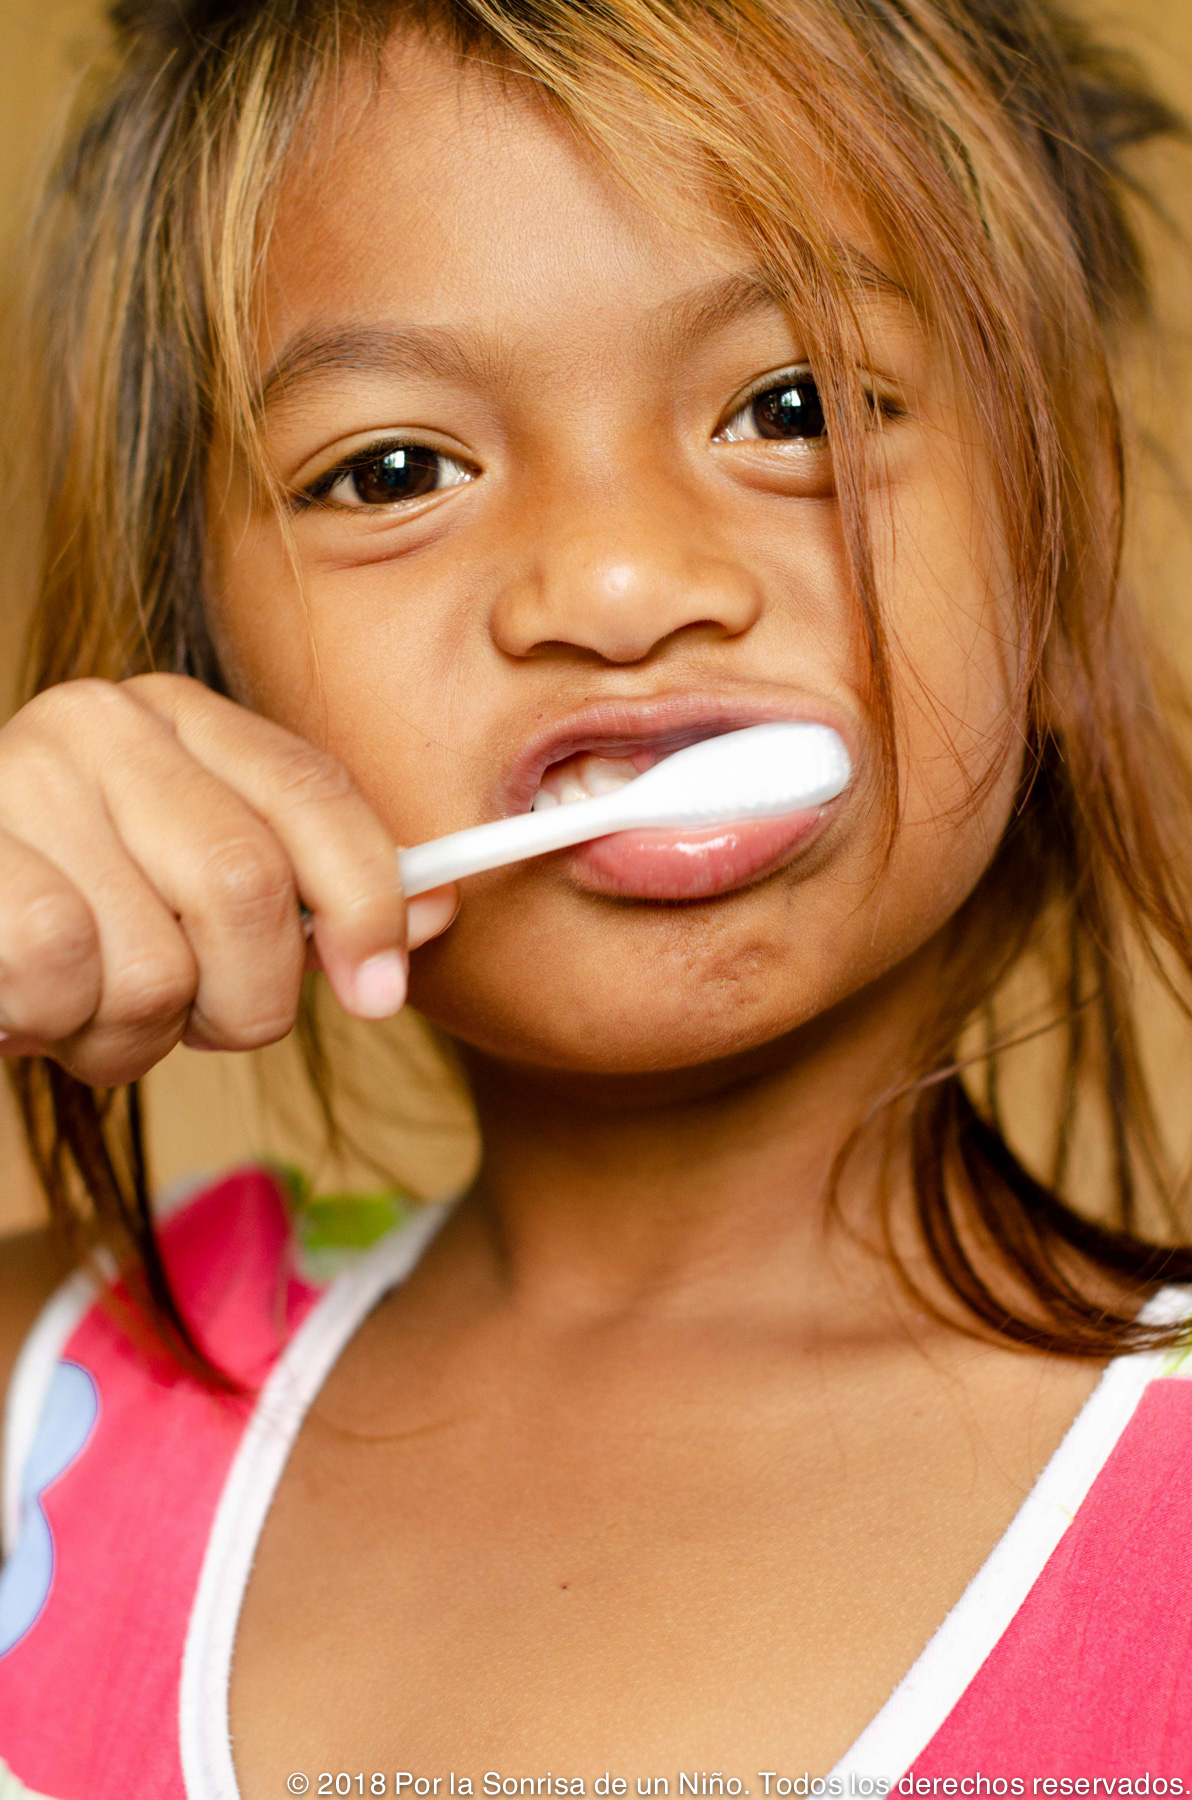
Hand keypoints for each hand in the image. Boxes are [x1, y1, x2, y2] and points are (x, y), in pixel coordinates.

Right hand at [0, 674, 455, 1084]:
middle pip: (248, 890)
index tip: (380, 990)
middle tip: (204, 1023)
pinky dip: (60, 1029)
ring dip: (138, 1036)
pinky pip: (60, 977)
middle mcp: (102, 724)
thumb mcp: (200, 893)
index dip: (368, 902)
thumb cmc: (84, 918)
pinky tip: (33, 1007)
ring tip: (93, 1010)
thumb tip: (436, 915)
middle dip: (247, 999)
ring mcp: (19, 779)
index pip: (314, 794)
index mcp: (181, 716)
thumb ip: (316, 896)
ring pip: (156, 963)